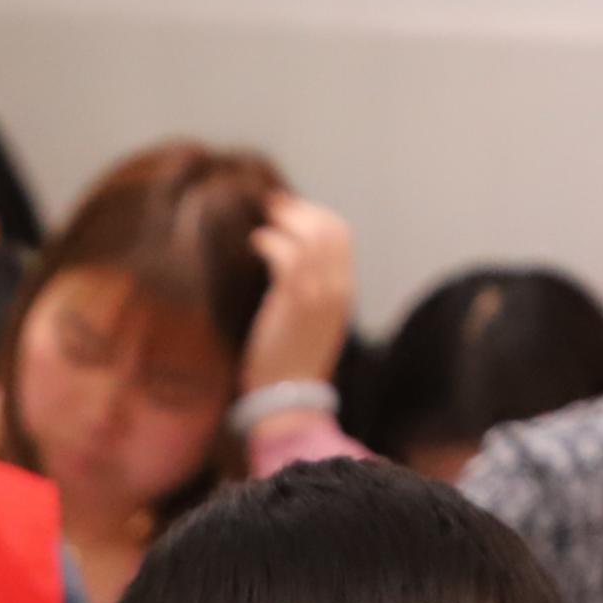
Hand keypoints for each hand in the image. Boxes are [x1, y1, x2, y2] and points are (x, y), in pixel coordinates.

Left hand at [240, 193, 357, 398]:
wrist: (289, 397)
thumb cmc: (291, 361)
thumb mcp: (311, 320)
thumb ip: (310, 289)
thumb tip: (290, 261)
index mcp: (346, 291)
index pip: (342, 234)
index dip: (315, 214)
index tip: (290, 210)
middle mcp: (339, 288)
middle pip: (330, 227)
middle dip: (300, 210)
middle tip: (271, 205)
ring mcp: (320, 293)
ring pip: (311, 236)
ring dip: (284, 221)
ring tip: (263, 223)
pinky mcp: (295, 301)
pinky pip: (286, 255)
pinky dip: (270, 242)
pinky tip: (256, 244)